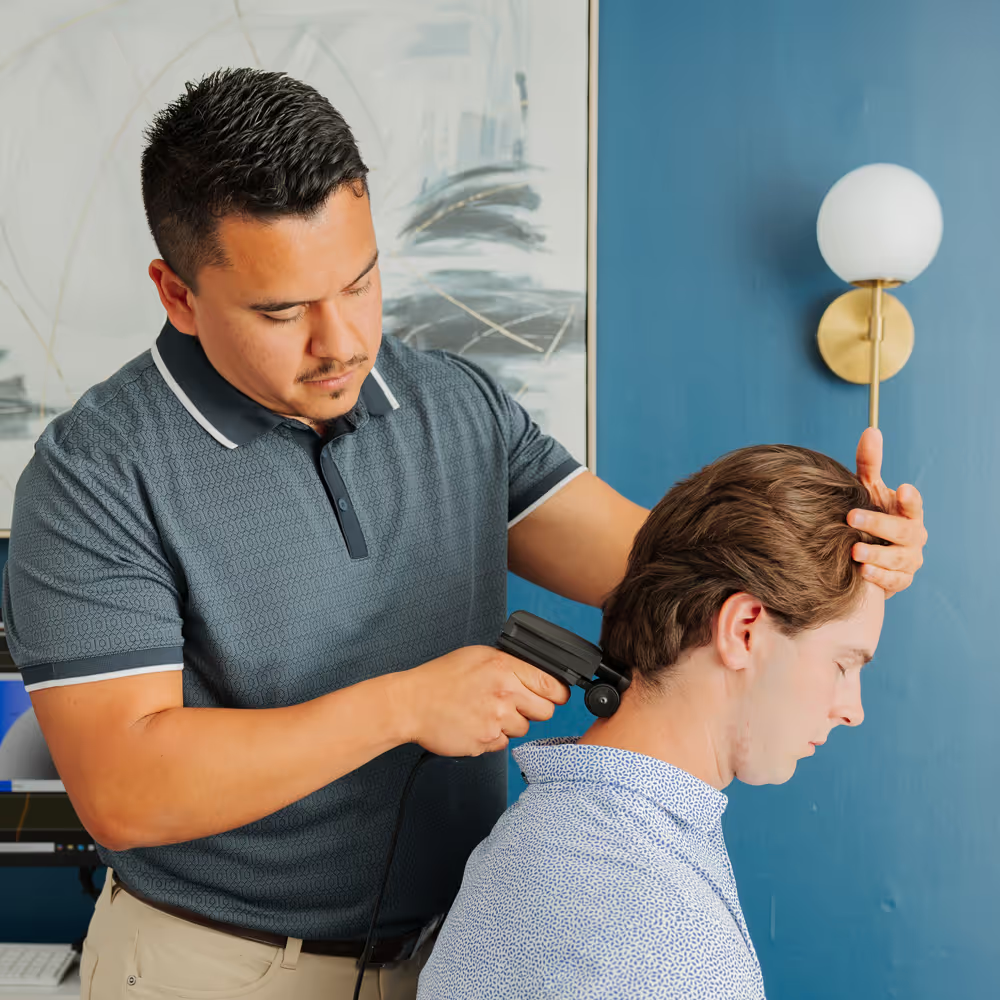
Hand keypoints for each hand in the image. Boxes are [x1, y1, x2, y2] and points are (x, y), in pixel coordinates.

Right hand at [392, 645, 569, 755]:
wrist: (410, 703)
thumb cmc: (440, 678)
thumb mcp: (479, 656)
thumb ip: (511, 664)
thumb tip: (539, 675)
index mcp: (504, 667)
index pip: (553, 685)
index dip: (556, 693)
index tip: (554, 696)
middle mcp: (504, 693)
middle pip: (546, 711)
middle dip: (533, 710)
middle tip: (513, 704)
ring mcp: (495, 719)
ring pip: (524, 729)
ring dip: (510, 724)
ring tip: (485, 712)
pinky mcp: (485, 741)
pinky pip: (503, 743)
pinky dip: (492, 737)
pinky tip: (475, 724)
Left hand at [849, 427, 927, 596]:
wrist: (865, 554)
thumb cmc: (869, 515)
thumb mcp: (867, 489)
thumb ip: (869, 464)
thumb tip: (871, 430)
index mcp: (907, 512)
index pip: (914, 505)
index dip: (910, 498)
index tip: (902, 487)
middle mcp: (913, 536)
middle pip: (904, 531)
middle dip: (879, 524)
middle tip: (852, 518)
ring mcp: (909, 560)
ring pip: (899, 559)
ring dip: (878, 555)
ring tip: (855, 552)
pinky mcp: (900, 581)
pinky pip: (894, 581)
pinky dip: (879, 577)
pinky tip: (862, 572)